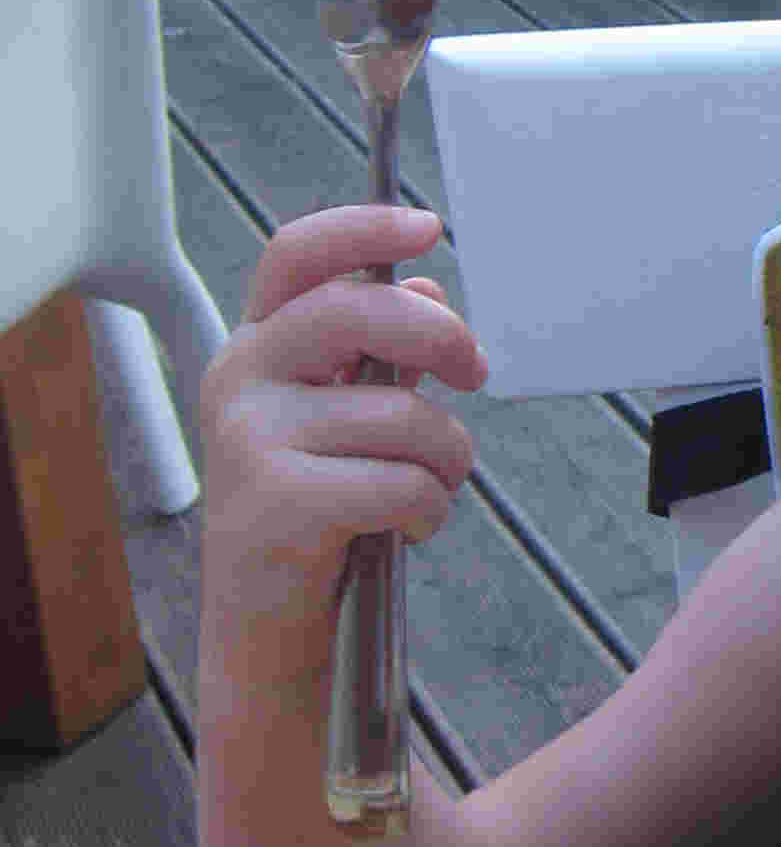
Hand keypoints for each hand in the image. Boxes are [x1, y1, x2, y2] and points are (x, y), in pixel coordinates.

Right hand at [201, 206, 487, 619]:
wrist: (263, 620)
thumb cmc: (314, 507)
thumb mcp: (341, 416)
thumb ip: (378, 352)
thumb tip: (428, 290)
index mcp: (257, 345)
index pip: (296, 256)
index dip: (363, 229)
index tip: (429, 226)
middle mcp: (239, 378)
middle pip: (359, 312)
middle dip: (442, 338)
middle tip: (476, 372)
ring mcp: (250, 438)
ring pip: (401, 414)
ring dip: (447, 458)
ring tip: (431, 487)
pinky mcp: (275, 502)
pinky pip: (401, 483)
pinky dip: (429, 510)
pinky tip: (408, 527)